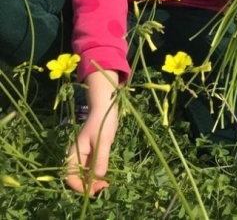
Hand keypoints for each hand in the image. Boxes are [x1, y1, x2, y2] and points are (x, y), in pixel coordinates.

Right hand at [65, 70, 118, 194]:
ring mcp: (84, 155)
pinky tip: (105, 176)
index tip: (93, 191)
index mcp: (74, 152)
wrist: (105, 107)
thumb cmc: (102, 121)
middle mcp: (77, 156)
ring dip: (93, 181)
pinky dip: (97, 174)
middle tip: (103, 188)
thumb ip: (101, 157)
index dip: (79, 186)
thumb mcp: (103, 140)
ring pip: (85, 174)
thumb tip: (99, 175)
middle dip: (88, 185)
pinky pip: (91, 168)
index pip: (70, 176)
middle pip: (77, 177)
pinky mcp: (92, 153)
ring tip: (106, 184)